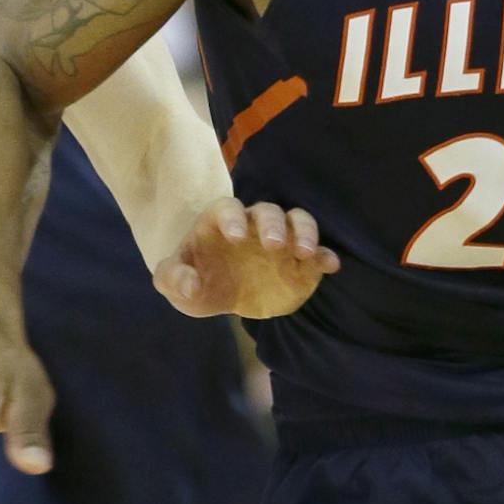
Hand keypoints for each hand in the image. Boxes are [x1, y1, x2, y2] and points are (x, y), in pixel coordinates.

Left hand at [153, 198, 339, 319]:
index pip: (227, 209)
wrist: (221, 294)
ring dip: (304, 232)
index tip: (236, 236)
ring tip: (306, 252)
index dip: (232, 218)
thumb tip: (191, 285)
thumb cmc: (196, 278)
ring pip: (298, 221)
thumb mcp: (172, 282)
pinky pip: (317, 252)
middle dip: (273, 224)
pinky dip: (325, 255)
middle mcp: (254, 225)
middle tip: (274, 244)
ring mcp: (281, 241)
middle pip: (268, 211)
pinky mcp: (300, 262)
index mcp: (221, 222)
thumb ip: (173, 279)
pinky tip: (331, 264)